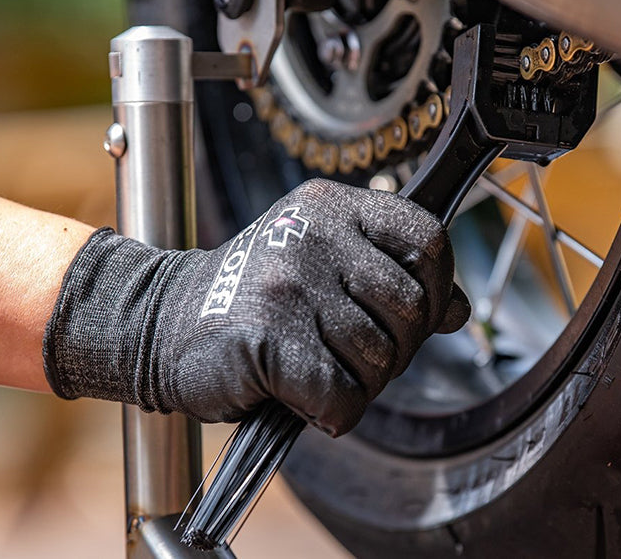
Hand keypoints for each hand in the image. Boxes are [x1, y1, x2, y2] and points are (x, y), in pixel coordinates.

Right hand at [44, 179, 469, 435]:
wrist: (162, 323)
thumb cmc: (252, 298)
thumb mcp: (323, 263)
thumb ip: (390, 275)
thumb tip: (458, 310)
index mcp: (333, 208)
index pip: (428, 240)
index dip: (438, 288)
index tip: (419, 315)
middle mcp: (314, 235)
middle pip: (412, 307)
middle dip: (396, 350)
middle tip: (355, 357)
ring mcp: (290, 284)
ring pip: (379, 358)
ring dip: (359, 384)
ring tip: (320, 371)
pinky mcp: (269, 337)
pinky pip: (341, 394)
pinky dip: (333, 412)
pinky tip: (304, 398)